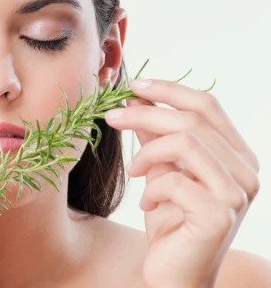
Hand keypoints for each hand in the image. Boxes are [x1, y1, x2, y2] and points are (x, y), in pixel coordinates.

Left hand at [104, 78, 259, 287]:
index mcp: (236, 155)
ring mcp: (236, 193)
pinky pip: (175, 180)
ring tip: (134, 170)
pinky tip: (146, 203)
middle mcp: (245, 170)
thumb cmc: (171, 221)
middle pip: (192, 119)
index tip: (134, 87)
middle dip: (145, 113)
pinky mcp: (219, 215)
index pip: (207, 105)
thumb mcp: (161, 171)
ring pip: (185, 142)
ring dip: (147, 151)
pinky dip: (152, 188)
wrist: (175, 273)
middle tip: (111, 116)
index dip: (169, 89)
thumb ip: (156, 137)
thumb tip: (135, 100)